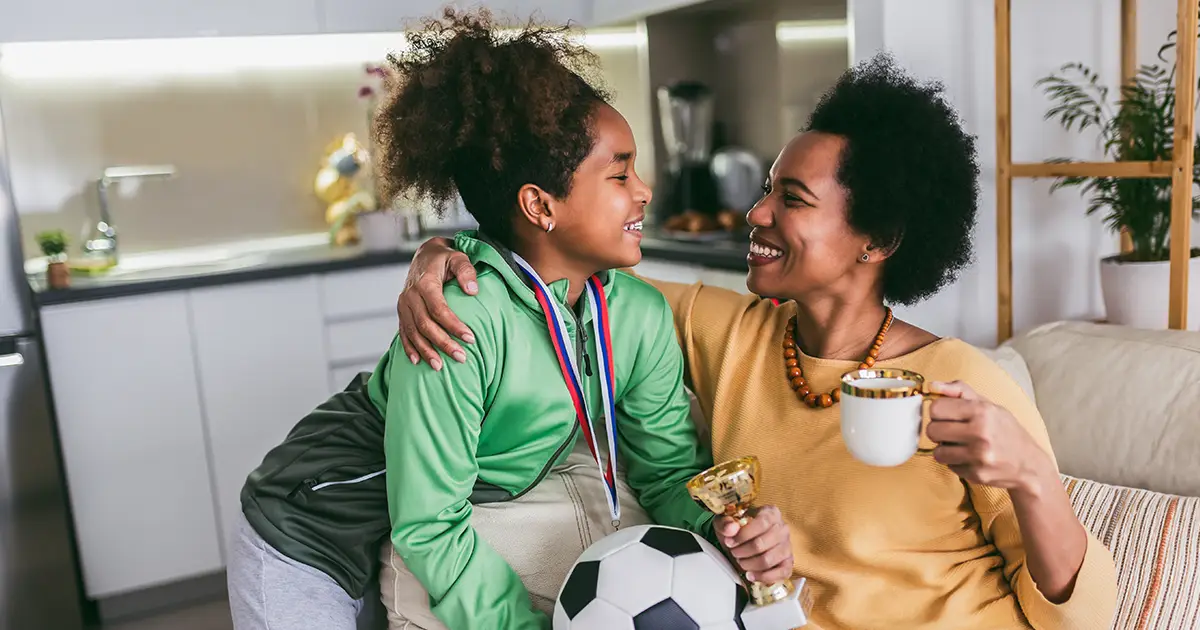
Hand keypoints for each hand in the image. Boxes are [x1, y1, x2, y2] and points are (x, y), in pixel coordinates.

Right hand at [396, 237, 479, 369]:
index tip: (470, 339)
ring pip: (413, 332)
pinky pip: (403, 332)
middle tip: (461, 358)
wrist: (424, 255)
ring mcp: (403, 305)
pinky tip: (417, 361)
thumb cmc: (444, 258)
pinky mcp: (401, 311)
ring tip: (440, 367)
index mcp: (425, 283)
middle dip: (443, 344)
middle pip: (426, 325)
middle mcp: (410, 296)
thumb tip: (472, 291)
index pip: (439, 309)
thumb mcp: (458, 257)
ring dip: (426, 351)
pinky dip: (409, 347)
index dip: (454, 326)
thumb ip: (466, 271)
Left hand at [713, 505, 792, 583]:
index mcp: (771, 513)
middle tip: (734, 552)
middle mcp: (783, 529)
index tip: (729, 542)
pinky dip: (763, 577)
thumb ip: (725, 523)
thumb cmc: (737, 529)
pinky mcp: (788, 563)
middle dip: (742, 551)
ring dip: (749, 564)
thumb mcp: (726, 521)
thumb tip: (730, 529)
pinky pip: (781, 573)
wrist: (744, 540)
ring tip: (741, 561)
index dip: (743, 535)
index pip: (761, 523)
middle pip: (762, 544)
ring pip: (768, 560)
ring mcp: (787, 547)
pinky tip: (751, 575)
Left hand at [926, 381, 1053, 493]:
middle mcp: (980, 433)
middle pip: (932, 430)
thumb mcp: (988, 405)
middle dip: (939, 431)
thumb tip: (932, 385)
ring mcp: (978, 456)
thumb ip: (959, 391)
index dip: (938, 412)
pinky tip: (970, 458)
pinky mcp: (976, 474)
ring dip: (945, 449)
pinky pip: (949, 466)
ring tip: (961, 445)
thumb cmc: (1006, 431)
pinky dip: (955, 462)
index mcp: (982, 411)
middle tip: (952, 432)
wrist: (1029, 464)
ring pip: (938, 451)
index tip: (946, 415)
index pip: (936, 408)